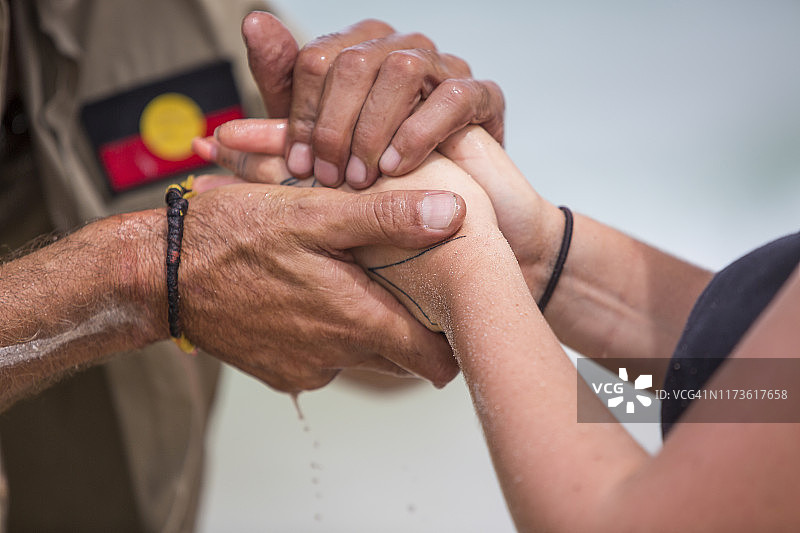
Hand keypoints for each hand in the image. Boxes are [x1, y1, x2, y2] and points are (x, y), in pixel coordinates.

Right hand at [147, 183, 465, 391]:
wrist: (162, 273)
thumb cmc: (235, 236)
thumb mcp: (313, 213)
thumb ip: (387, 217)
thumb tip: (453, 214)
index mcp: (356, 320)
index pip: (433, 359)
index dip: (451, 342)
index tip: (454, 317)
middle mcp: (336, 356)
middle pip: (401, 358)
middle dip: (412, 330)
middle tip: (408, 286)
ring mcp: (306, 369)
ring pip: (362, 357)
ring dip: (366, 327)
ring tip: (354, 282)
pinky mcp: (280, 373)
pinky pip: (325, 360)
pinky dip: (329, 334)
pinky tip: (311, 296)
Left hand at [239, 12, 504, 187]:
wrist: (443, 199)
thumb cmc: (374, 163)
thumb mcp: (319, 130)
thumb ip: (285, 81)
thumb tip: (254, 22)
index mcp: (358, 49)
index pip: (315, 59)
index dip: (300, 115)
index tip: (296, 165)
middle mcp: (400, 47)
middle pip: (353, 64)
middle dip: (333, 127)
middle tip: (328, 178)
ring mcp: (443, 66)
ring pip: (401, 72)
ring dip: (373, 131)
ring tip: (362, 179)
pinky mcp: (482, 94)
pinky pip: (452, 98)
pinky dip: (419, 133)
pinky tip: (397, 168)